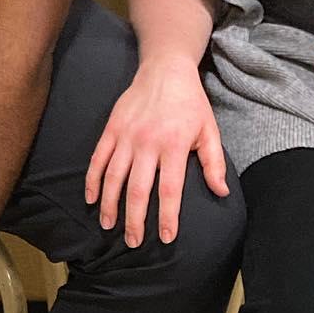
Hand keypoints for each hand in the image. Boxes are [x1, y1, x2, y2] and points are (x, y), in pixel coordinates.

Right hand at [85, 58, 229, 246]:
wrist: (165, 69)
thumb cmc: (191, 103)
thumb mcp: (210, 131)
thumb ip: (214, 163)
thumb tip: (221, 192)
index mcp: (175, 145)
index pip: (169, 189)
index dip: (166, 217)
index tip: (165, 238)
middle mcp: (148, 142)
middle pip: (137, 190)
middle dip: (134, 220)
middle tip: (134, 243)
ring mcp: (126, 136)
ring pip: (114, 178)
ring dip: (110, 205)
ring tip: (109, 227)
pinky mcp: (111, 129)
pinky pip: (98, 159)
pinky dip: (93, 180)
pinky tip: (92, 199)